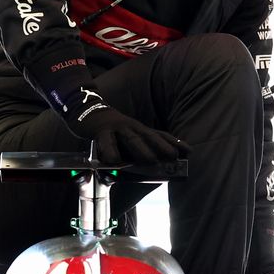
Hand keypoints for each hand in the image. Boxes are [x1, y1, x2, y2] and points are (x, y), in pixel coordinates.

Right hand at [64, 88, 185, 167]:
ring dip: (142, 150)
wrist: (85, 110)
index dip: (174, 142)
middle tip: (173, 157)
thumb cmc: (110, 130)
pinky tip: (114, 162)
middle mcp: (131, 127)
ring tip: (151, 161)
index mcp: (139, 129)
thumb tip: (153, 163)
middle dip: (162, 146)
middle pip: (148, 136)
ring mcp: (116, 127)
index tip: (189, 152)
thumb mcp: (127, 136)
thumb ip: (139, 147)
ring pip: (131, 138)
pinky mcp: (100, 131)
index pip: (159, 135)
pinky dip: (110, 152)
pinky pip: (106, 142)